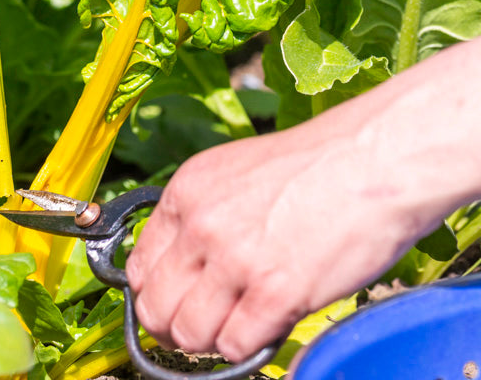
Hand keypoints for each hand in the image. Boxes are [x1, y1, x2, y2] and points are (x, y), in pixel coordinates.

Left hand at [124, 94, 441, 362]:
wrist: (369, 161)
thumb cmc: (309, 166)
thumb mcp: (231, 173)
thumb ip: (199, 214)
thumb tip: (179, 263)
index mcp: (185, 193)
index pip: (139, 267)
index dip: (153, 295)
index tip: (171, 303)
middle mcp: (200, 225)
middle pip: (154, 308)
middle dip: (173, 327)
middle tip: (199, 326)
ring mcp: (235, 260)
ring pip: (189, 334)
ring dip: (209, 341)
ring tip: (236, 325)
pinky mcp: (275, 292)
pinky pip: (235, 346)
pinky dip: (247, 347)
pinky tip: (266, 324)